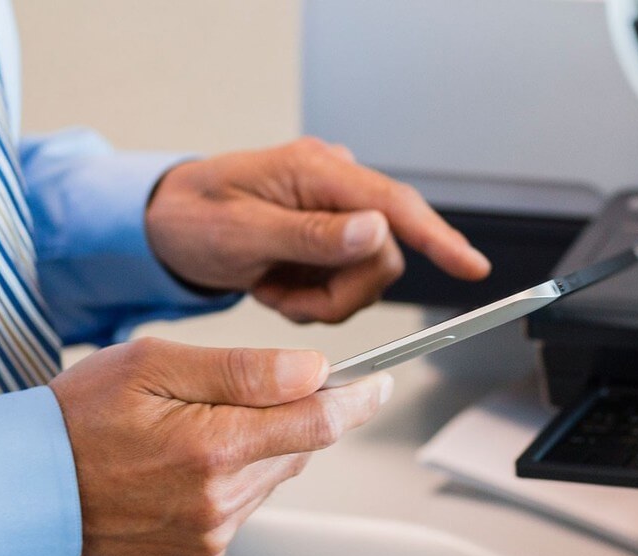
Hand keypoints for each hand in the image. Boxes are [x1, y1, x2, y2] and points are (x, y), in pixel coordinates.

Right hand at [49, 337, 390, 555]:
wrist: (24, 484)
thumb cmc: (76, 418)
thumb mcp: (155, 364)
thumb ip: (242, 369)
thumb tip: (311, 372)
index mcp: (211, 448)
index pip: (316, 424)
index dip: (355, 399)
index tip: (377, 383)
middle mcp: (217, 500)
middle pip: (299, 447)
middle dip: (288, 412)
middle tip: (237, 388)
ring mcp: (210, 532)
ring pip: (273, 473)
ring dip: (256, 444)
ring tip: (192, 425)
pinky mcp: (201, 551)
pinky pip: (244, 502)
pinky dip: (232, 474)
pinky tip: (185, 459)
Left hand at [145, 137, 491, 322]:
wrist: (165, 225)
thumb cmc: (194, 216)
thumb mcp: (243, 231)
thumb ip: (311, 234)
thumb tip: (375, 231)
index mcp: (318, 171)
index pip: (395, 205)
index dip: (438, 238)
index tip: (472, 267)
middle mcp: (336, 188)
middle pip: (383, 255)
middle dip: (340, 292)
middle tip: (286, 302)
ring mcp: (335, 216)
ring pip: (366, 279)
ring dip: (322, 300)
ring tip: (272, 289)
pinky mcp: (329, 242)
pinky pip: (345, 286)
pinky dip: (312, 300)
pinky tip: (277, 286)